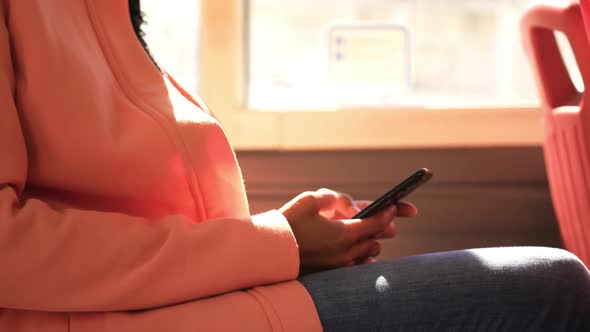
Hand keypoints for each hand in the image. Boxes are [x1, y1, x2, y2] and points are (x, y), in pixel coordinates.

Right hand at [279, 188, 413, 273]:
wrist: (269, 252)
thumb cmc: (287, 224)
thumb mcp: (308, 201)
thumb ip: (330, 197)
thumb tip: (342, 201)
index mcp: (343, 234)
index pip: (375, 223)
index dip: (388, 213)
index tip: (394, 206)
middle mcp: (345, 252)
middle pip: (374, 239)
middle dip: (383, 227)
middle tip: (391, 220)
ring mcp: (339, 265)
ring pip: (367, 254)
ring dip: (371, 242)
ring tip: (372, 235)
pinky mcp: (330, 272)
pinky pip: (355, 266)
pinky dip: (360, 256)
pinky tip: (359, 251)